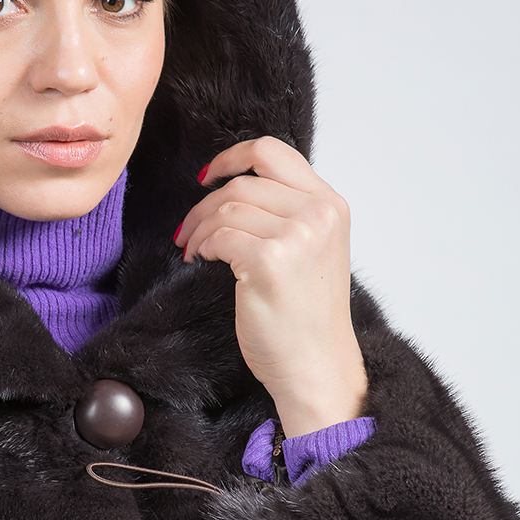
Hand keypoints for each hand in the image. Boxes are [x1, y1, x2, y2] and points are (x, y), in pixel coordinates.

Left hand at [173, 136, 368, 436]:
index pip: (274, 153)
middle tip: (188, 232)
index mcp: (331, 205)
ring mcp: (297, 236)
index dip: (233, 157)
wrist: (316, 366)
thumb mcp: (311, 249)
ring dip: (199, 229)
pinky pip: (218, 236)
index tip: (208, 176)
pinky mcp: (269, 261)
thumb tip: (233, 188)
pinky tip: (200, 261)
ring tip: (194, 251)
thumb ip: (287, 213)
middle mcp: (319, 214)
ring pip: (225, 209)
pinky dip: (201, 247)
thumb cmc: (306, 317)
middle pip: (242, 184)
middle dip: (204, 206)